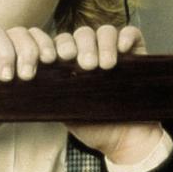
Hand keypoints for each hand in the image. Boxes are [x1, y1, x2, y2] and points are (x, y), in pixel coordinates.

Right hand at [0, 23, 56, 154]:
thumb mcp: (14, 100)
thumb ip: (31, 86)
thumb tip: (58, 81)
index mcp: (15, 53)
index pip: (34, 36)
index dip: (45, 43)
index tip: (52, 60)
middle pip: (19, 32)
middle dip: (28, 51)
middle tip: (27, 75)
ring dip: (5, 52)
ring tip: (5, 77)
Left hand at [56, 25, 163, 163]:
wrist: (126, 140)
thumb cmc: (94, 126)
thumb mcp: (67, 110)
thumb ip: (54, 93)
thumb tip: (36, 81)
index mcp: (71, 64)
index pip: (59, 43)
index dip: (53, 46)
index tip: (50, 60)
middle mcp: (91, 53)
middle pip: (81, 34)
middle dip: (81, 46)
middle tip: (86, 66)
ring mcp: (114, 51)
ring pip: (104, 31)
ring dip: (103, 44)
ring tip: (105, 66)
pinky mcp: (136, 53)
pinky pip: (131, 33)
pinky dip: (126, 37)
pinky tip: (123, 49)